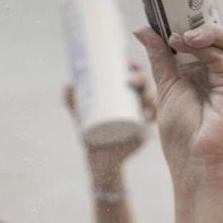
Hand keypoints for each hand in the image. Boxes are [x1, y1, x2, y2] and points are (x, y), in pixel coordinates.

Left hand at [64, 59, 155, 179]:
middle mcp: (135, 102)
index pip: (131, 74)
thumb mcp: (80, 115)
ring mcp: (141, 116)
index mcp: (123, 93)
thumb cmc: (91, 133)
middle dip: (141, 78)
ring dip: (151, 96)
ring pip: (151, 100)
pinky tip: (152, 114)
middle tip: (130, 81)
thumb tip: (68, 86)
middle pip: (143, 84)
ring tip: (142, 99)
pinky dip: (155, 116)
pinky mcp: (144, 131)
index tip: (128, 63)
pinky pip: (154, 121)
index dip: (133, 66)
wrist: (100, 159)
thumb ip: (71, 100)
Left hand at [135, 23, 222, 177]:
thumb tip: (143, 29)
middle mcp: (214, 74)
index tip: (161, 11)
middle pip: (213, 34)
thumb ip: (159, 58)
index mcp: (198, 75)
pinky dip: (205, 43)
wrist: (196, 165)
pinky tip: (185, 41)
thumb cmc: (181, 137)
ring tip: (178, 34)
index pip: (196, 39)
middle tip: (171, 11)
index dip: (182, 22)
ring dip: (202, 29)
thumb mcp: (165, 88)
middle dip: (195, 18)